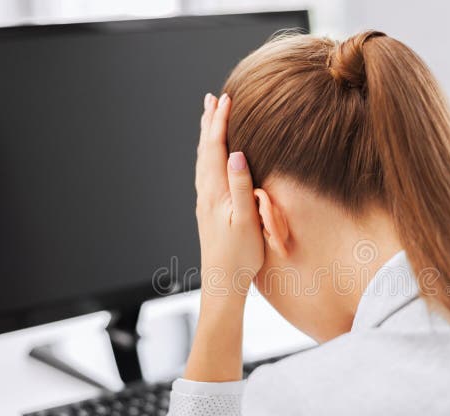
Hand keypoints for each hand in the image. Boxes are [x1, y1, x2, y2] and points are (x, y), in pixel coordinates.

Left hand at [183, 93, 262, 381]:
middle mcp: (205, 194)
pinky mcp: (207, 212)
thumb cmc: (239, 255)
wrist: (222, 283)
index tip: (226, 99)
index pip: (216, 148)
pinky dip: (207, 156)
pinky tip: (211, 161)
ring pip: (203, 162)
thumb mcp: (246, 220)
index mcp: (214, 192)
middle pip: (204, 151)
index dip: (220, 123)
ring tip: (209, 121)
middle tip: (211, 100)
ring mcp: (204, 203)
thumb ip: (240, 185)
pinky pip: (205, 173)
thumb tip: (235, 153)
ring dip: (206, 138)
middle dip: (209, 123)